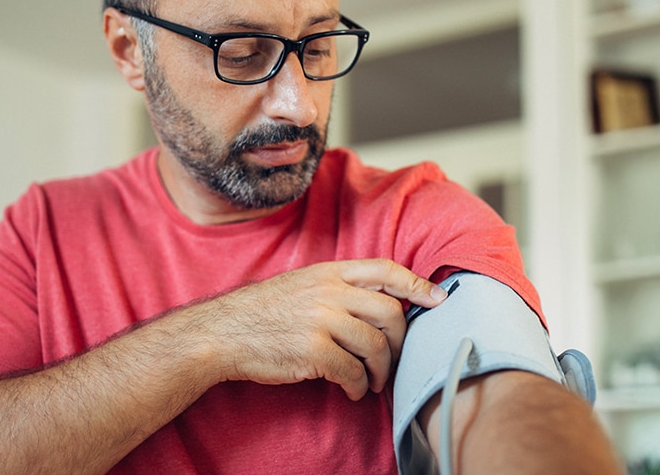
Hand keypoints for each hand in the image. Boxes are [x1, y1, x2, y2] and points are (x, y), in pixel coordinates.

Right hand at [154, 259, 449, 400]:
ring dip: (380, 370)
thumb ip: (337, 288)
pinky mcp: (313, 351)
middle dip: (400, 341)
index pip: (385, 270)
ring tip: (372, 382)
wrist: (222, 333)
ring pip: (375, 346)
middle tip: (394, 359)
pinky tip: (352, 390)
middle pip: (390, 312)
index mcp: (328, 272)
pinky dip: (358, 386)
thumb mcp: (300, 285)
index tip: (438, 298)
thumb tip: (380, 302)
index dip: (416, 283)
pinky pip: (352, 371)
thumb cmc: (262, 313)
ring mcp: (321, 320)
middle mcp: (329, 292)